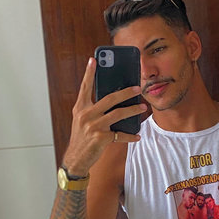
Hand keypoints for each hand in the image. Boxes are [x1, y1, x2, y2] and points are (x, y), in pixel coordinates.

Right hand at [63, 57, 146, 174]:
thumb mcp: (82, 121)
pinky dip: (130, 136)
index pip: (85, 87)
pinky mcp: (101, 138)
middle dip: (126, 92)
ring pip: (118, 114)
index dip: (89, 73)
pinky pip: (120, 134)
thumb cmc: (82, 139)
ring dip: (133, 110)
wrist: (76, 159)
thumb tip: (113, 101)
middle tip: (138, 88)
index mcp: (80, 108)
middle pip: (110, 98)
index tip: (93, 59)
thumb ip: (93, 110)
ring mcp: (94, 126)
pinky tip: (137, 136)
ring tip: (143, 107)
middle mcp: (86, 115)